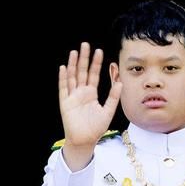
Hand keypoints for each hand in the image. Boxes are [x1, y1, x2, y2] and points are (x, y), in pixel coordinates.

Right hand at [56, 43, 121, 169]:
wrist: (85, 140)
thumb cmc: (96, 128)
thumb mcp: (108, 111)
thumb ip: (113, 97)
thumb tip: (120, 82)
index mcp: (91, 94)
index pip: (94, 75)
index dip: (96, 63)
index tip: (99, 51)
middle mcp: (81, 92)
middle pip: (82, 72)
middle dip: (84, 59)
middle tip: (85, 44)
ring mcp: (72, 96)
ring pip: (72, 77)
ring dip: (73, 64)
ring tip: (74, 52)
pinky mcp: (65, 103)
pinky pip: (64, 88)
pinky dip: (63, 78)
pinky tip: (64, 67)